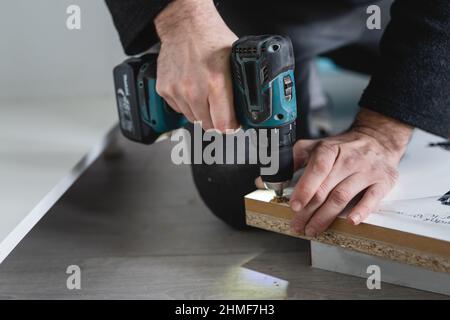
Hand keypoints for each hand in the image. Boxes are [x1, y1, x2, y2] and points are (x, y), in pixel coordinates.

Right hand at [154, 0, 237, 130]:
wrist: (184, 24)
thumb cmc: (209, 37)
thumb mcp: (234, 61)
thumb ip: (239, 86)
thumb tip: (245, 106)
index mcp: (216, 83)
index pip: (223, 124)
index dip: (231, 127)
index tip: (233, 124)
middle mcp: (194, 90)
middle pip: (208, 125)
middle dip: (216, 121)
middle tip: (220, 112)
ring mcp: (177, 91)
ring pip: (192, 119)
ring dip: (201, 114)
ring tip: (204, 97)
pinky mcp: (164, 90)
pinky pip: (178, 109)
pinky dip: (186, 105)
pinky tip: (191, 90)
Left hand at [289, 108, 412, 235]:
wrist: (377, 139)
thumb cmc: (341, 148)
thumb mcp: (315, 147)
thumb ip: (290, 162)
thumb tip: (264, 180)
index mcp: (330, 150)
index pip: (316, 169)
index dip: (304, 189)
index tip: (294, 206)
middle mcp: (349, 159)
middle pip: (326, 189)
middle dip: (309, 211)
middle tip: (297, 225)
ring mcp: (367, 170)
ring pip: (343, 197)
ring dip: (326, 217)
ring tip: (313, 229)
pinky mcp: (383, 181)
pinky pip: (372, 198)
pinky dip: (361, 211)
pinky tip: (350, 221)